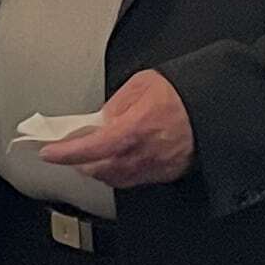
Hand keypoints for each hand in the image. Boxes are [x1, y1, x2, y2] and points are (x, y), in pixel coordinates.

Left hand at [35, 71, 193, 187]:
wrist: (216, 108)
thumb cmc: (183, 93)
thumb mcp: (142, 84)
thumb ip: (116, 103)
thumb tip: (101, 119)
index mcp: (134, 128)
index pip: (90, 148)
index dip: (66, 153)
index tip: (49, 153)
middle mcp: (143, 153)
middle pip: (99, 170)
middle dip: (80, 163)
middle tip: (69, 153)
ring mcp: (156, 167)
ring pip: (115, 179)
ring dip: (98, 170)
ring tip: (90, 157)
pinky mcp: (166, 174)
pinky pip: (134, 180)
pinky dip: (119, 174)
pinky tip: (116, 162)